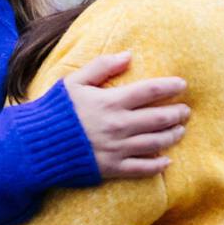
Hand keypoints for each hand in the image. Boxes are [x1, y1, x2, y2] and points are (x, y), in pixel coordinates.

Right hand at [61, 50, 188, 178]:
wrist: (37, 144)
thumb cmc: (56, 109)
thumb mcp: (75, 81)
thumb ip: (102, 66)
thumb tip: (128, 55)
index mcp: (111, 102)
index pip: (150, 91)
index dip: (170, 86)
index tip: (182, 84)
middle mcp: (118, 126)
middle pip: (159, 118)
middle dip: (177, 113)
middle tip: (185, 110)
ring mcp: (117, 149)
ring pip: (156, 143)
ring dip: (173, 136)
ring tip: (180, 130)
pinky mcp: (112, 168)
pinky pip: (143, 169)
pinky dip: (159, 165)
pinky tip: (167, 160)